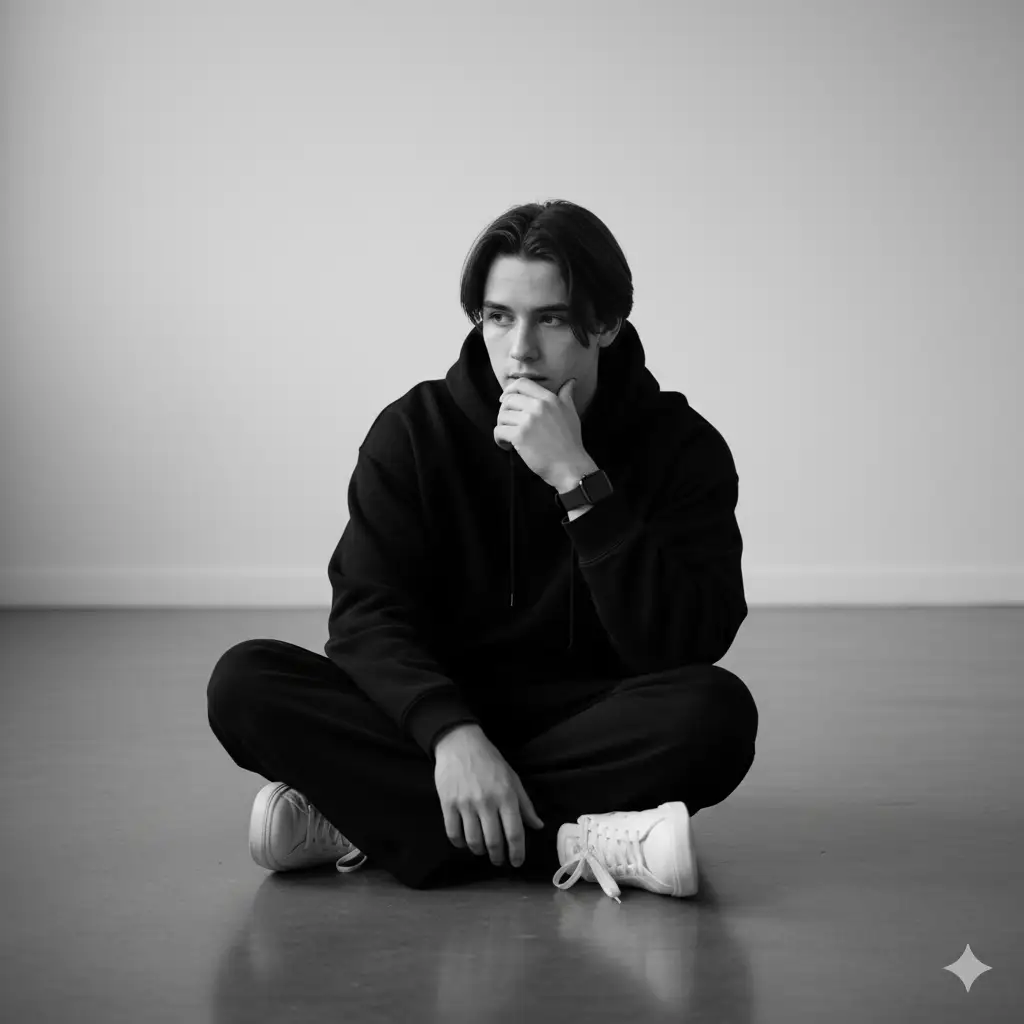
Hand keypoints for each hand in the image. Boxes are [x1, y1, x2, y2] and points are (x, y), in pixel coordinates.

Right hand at [433, 724, 544, 867]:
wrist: (460, 743)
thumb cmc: (490, 761)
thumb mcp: (513, 779)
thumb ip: (525, 805)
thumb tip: (538, 826)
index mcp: (506, 796)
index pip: (515, 833)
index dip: (517, 852)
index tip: (517, 862)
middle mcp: (487, 802)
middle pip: (494, 842)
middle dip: (498, 857)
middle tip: (499, 861)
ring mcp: (465, 804)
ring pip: (473, 841)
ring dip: (480, 852)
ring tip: (482, 851)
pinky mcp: (447, 804)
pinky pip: (453, 833)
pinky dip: (460, 843)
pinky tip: (464, 842)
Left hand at [494, 377, 584, 488]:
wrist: (570, 466)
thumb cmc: (570, 442)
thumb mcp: (571, 413)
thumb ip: (566, 396)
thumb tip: (570, 382)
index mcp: (549, 399)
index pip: (522, 383)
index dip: (509, 390)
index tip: (505, 400)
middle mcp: (538, 406)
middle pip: (508, 400)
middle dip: (505, 412)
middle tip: (509, 425)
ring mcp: (528, 421)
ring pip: (502, 416)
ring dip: (502, 427)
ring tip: (510, 437)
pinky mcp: (519, 435)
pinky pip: (498, 431)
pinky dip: (499, 439)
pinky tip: (507, 446)